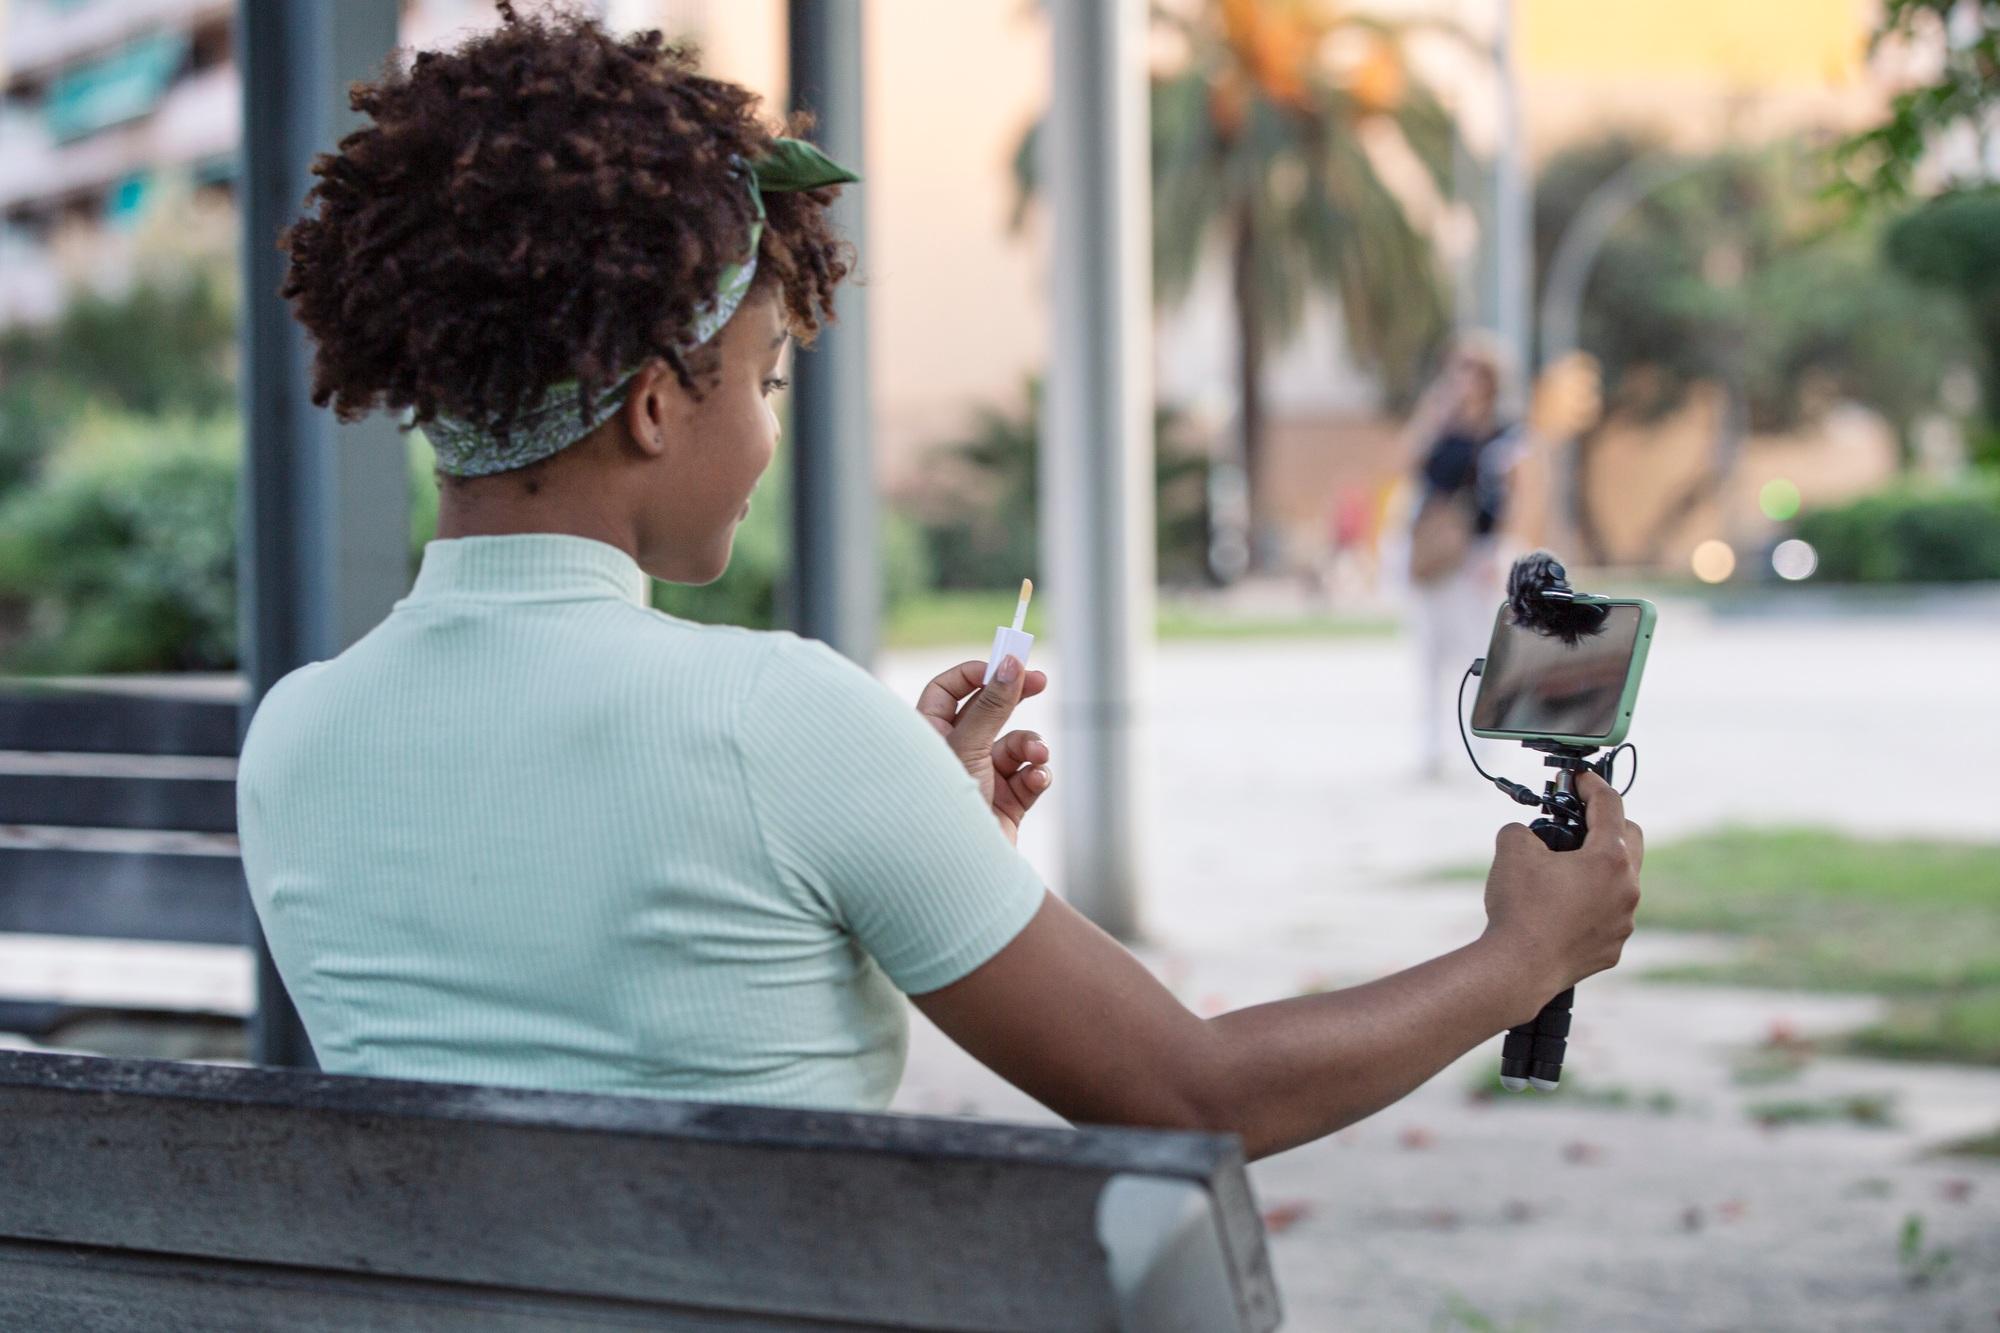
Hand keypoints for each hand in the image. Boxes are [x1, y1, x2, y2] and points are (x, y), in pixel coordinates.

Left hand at [915, 655, 1051, 844]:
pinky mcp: (1005, 806)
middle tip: (1041, 680)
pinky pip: (1028, 777)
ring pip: (1014, 746)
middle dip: (1015, 698)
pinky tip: (1035, 780)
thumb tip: (1010, 662)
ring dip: (1030, 746)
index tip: (1005, 663)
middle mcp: (951, 756)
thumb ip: (991, 704)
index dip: (974, 673)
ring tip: (1035, 757)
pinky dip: (1036, 775)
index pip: (946, 690)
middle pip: (986, 712)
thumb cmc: (944, 807)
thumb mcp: (967, 747)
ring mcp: (980, 781)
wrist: (958, 876)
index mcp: (925, 738)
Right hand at [1479, 771, 1642, 1021]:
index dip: (1592, 785)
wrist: (1517, 969)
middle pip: (1631, 841)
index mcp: (1610, 859)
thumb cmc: (1519, 908)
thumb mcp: (1512, 849)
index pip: (1610, 806)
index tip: (1579, 779)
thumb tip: (1527, 835)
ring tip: (1563, 873)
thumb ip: (1523, 829)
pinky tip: (1561, 910)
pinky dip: (1591, 905)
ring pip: (1621, 882)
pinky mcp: (1613, 948)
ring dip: (1598, 870)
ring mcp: (1624, 921)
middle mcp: (1627, 889)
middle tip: (1576, 824)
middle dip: (1607, 826)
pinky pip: (1608, 915)